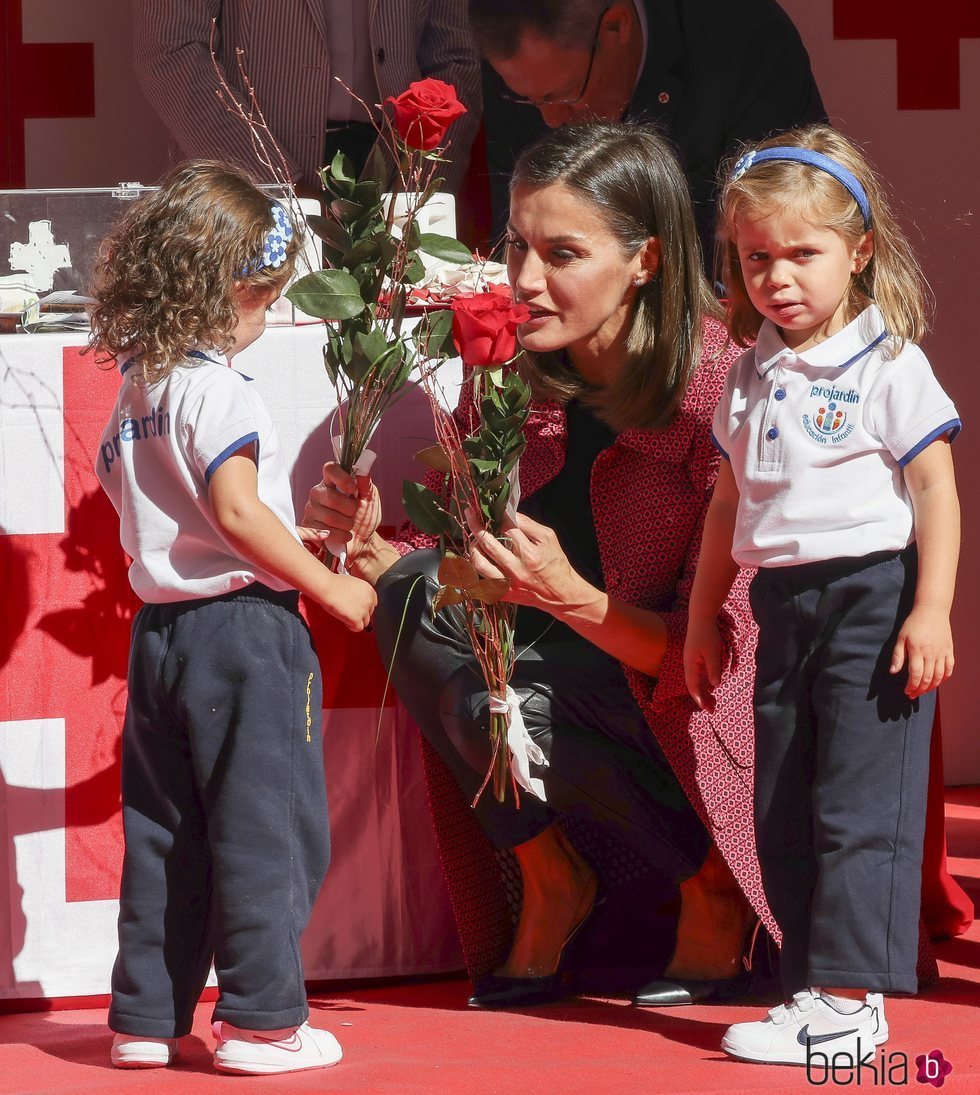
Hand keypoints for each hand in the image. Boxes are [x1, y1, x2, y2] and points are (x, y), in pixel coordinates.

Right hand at [302, 461, 381, 558]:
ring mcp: (311, 509)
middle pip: (330, 497)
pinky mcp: (308, 526)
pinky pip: (324, 531)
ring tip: (350, 525)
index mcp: (332, 481)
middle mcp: (319, 492)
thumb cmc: (365, 517)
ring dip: (346, 524)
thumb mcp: (370, 498)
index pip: (329, 469)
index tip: (353, 489)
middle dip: (349, 509)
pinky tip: (343, 535)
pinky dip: (340, 536)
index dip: (341, 478)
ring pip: (329, 517)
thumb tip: (364, 466)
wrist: (362, 541)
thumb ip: (365, 483)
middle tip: (354, 513)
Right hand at [316, 573, 377, 631]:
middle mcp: (369, 600)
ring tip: (346, 615)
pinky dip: (351, 626)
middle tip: (349, 611)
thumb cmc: (334, 584)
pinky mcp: (357, 619)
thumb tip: (358, 600)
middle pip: (369, 613)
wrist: (327, 587)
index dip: (364, 607)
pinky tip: (345, 620)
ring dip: (356, 620)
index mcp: (370, 590)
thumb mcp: (353, 583)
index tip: (357, 608)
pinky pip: (358, 628)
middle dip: (360, 614)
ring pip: (365, 622)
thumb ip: (359, 593)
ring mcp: (364, 610)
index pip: (373, 604)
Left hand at [467, 510, 595, 613]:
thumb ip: (528, 524)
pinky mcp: (502, 594)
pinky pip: (480, 581)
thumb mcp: (548, 538)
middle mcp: (516, 569)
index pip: (506, 528)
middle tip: (471, 515)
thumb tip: (509, 513)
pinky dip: (474, 568)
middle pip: (488, 543)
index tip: (487, 508)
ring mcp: (507, 583)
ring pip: (479, 563)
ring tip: (474, 539)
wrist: (560, 594)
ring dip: (473, 548)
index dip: (495, 516)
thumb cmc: (556, 564)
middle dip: (476, 526)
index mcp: (529, 553)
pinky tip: (476, 558)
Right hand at [684, 616, 723, 711]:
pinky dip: (704, 684)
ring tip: (713, 703)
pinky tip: (711, 688)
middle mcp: (688, 664)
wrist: (701, 617)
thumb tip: (715, 685)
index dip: (699, 698)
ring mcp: (691, 661)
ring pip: (696, 681)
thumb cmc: (707, 634)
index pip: (693, 685)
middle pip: (694, 686)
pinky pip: (698, 675)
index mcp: (690, 664)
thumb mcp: (713, 652)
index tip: (706, 708)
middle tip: (712, 710)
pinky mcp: (695, 657)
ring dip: (704, 692)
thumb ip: (713, 669)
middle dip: (702, 699)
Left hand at [890, 605, 953, 697]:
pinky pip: (950, 669)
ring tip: (923, 691)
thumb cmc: (913, 624)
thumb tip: (892, 672)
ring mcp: (942, 653)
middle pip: (928, 678)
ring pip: (939, 676)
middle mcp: (932, 654)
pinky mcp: (949, 651)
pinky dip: (945, 678)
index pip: (916, 675)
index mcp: (918, 651)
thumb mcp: (901, 638)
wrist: (932, 611)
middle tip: (913, 695)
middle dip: (920, 690)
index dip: (911, 686)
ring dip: (931, 687)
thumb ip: (897, 656)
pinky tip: (938, 682)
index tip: (906, 691)